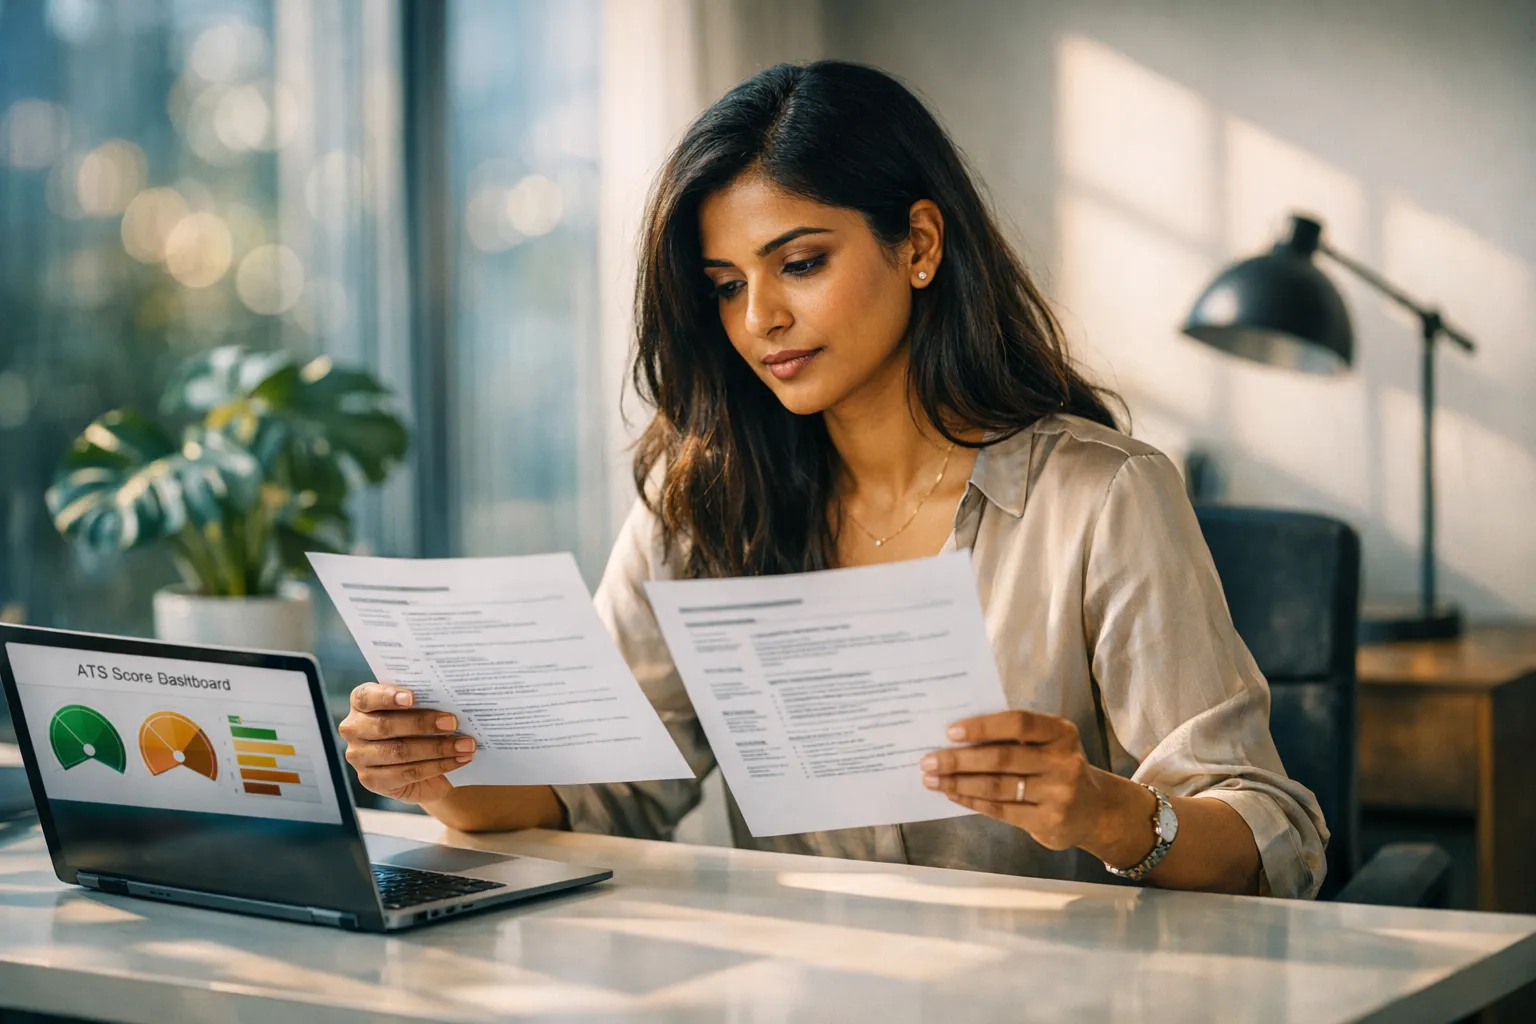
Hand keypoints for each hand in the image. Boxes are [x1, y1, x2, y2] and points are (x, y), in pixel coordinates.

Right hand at [338, 683, 475, 804]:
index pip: (366, 697)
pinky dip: (438, 766)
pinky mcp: (372, 780)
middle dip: (422, 724)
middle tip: (453, 722)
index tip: (413, 697)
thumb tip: (451, 697)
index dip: (388, 697)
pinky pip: (407, 773)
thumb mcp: (419, 708)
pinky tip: (459, 760)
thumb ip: (425, 700)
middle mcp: (353, 728)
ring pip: (399, 752)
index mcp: (360, 702)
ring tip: (466, 744)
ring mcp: (359, 757)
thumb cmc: (420, 725)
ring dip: (437, 748)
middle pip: (385, 726)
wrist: (422, 763)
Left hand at [920, 710, 1129, 851]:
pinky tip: (953, 794)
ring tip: (932, 779)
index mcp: (1061, 733)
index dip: (983, 726)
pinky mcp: (1049, 821)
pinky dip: (972, 801)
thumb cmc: (1058, 768)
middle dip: (959, 759)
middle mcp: (1064, 762)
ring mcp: (1059, 794)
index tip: (950, 731)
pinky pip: (1001, 809)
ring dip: (958, 782)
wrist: (1096, 810)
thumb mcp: (1049, 744)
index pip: (1018, 723)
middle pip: (1002, 758)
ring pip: (997, 786)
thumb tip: (957, 736)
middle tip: (928, 760)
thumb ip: (1015, 738)